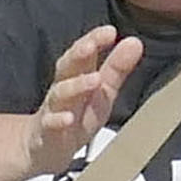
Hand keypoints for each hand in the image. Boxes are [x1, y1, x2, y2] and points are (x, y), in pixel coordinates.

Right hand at [27, 27, 143, 177]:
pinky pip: (50, 124)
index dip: (94, 40)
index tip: (110, 31)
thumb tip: (135, 42)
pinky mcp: (45, 132)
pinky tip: (68, 118)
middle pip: (67, 67)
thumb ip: (117, 69)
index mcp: (77, 76)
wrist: (47, 149)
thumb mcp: (102, 93)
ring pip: (60, 94)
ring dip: (75, 86)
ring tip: (94, 80)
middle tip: (92, 45)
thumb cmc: (77, 115)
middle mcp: (63, 88)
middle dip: (78, 54)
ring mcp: (53, 110)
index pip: (83, 53)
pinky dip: (58, 120)